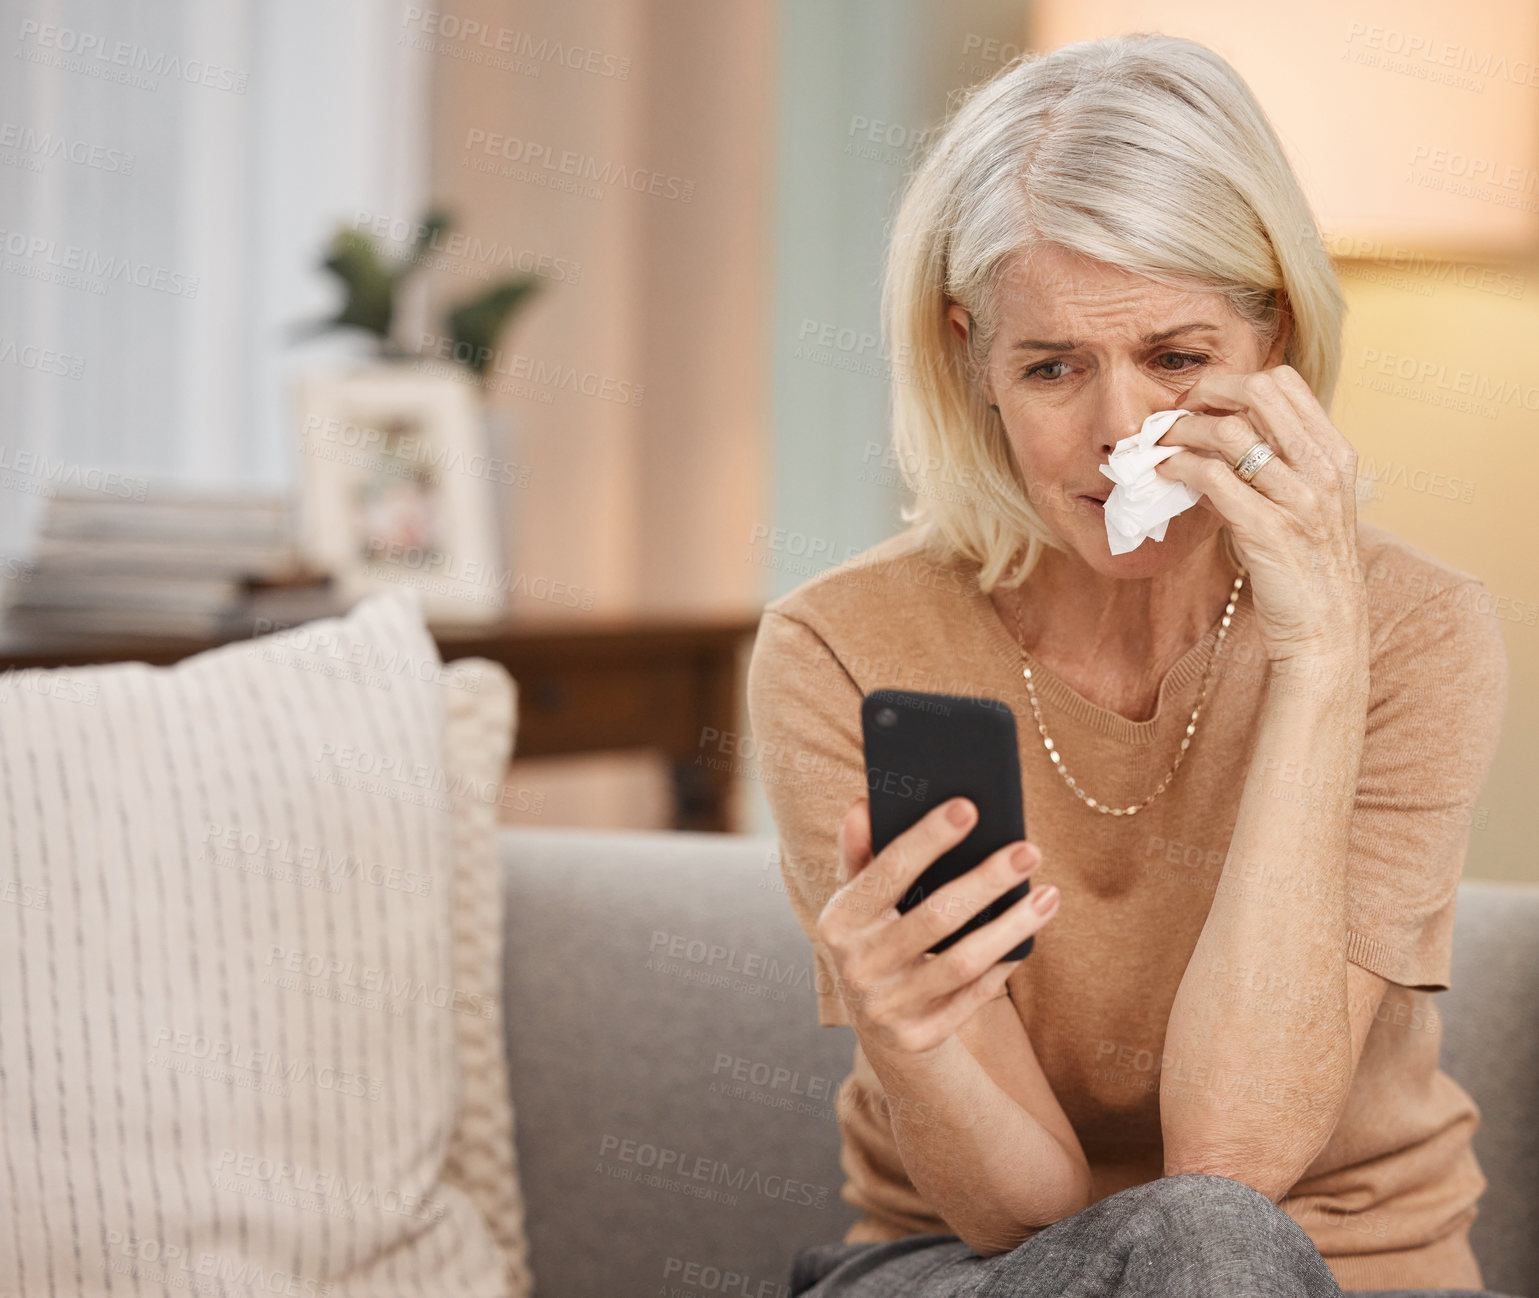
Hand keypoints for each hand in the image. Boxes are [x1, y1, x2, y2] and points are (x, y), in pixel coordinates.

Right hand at [816, 795, 1058, 1059]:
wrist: (877, 1024)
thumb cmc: (874, 937)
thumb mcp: (857, 899)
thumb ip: (859, 852)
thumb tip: (863, 804)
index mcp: (838, 921)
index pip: (887, 871)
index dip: (927, 838)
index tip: (968, 807)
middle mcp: (858, 965)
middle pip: (935, 917)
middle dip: (986, 881)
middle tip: (1029, 850)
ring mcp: (889, 1006)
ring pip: (963, 962)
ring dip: (1011, 926)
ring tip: (1049, 895)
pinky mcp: (920, 1037)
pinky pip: (974, 996)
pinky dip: (1003, 965)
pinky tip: (1030, 937)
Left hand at [1155, 365, 1367, 664]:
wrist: (1326, 629)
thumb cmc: (1308, 567)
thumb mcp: (1308, 503)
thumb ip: (1280, 465)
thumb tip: (1220, 433)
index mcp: (1336, 454)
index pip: (1284, 383)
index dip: (1234, 382)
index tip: (1203, 401)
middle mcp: (1324, 469)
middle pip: (1258, 392)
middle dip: (1205, 393)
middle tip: (1174, 414)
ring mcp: (1300, 498)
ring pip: (1230, 431)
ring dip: (1182, 431)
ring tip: (1159, 444)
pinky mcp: (1269, 530)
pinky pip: (1213, 477)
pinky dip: (1179, 466)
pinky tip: (1163, 472)